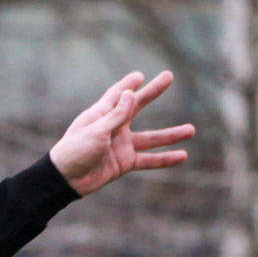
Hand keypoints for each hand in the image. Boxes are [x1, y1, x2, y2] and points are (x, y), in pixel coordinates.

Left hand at [50, 71, 193, 196]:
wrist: (65, 181)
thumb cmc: (74, 151)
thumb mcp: (96, 131)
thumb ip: (116, 115)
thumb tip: (132, 93)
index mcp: (101, 114)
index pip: (117, 94)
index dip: (128, 84)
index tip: (140, 75)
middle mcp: (113, 127)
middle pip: (138, 107)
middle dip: (153, 92)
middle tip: (169, 77)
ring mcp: (120, 145)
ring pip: (151, 138)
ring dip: (170, 135)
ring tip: (191, 130)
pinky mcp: (123, 162)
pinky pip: (148, 160)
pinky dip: (164, 159)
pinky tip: (182, 156)